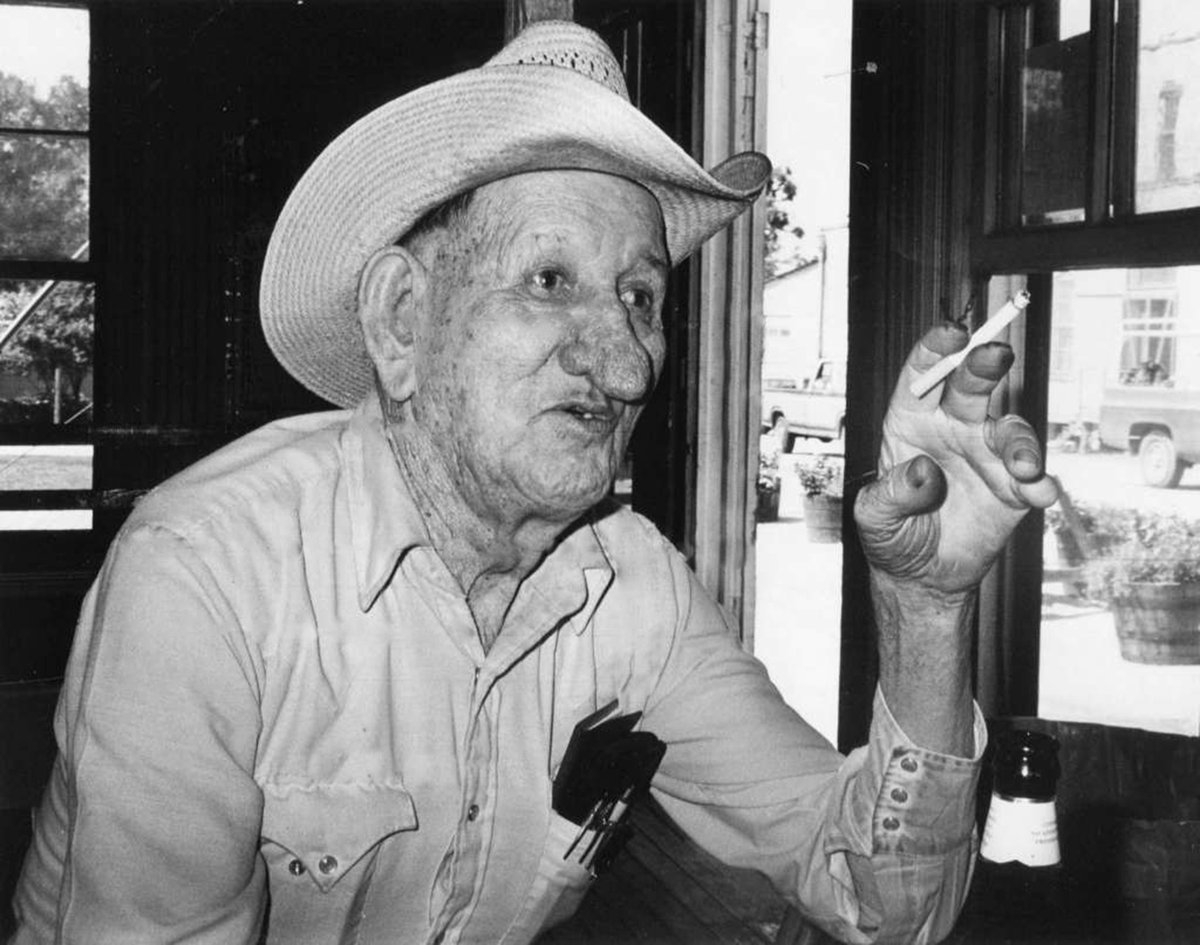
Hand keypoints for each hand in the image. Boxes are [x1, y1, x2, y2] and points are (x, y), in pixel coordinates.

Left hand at [855, 323, 1059, 597]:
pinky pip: (1035, 479)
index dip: (935, 351)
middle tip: (994, 353)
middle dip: (984, 364)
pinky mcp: (1015, 488)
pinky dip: (1040, 483)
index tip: (950, 333)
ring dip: (1020, 442)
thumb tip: (923, 471)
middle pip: (971, 386)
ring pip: (1011, 430)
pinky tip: (1039, 493)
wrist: (923, 577)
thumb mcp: (875, 517)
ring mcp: (987, 455)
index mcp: (910, 423)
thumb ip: (892, 494)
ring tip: (1023, 466)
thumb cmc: (891, 534)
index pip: (921, 378)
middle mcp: (952, 429)